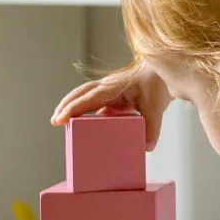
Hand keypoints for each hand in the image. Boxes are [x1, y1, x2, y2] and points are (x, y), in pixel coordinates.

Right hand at [51, 64, 171, 148]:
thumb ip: (152, 128)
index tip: (60, 119)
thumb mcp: (156, 108)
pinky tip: (85, 124)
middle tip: (55, 122)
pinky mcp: (113, 94)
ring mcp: (109, 89)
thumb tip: (146, 147)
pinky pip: (94, 101)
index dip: (73, 108)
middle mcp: (107, 86)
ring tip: (62, 122)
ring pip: (84, 96)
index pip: (88, 98)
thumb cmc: (157, 85)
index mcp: (113, 87)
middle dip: (65, 106)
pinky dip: (86, 110)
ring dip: (72, 106)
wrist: (164, 72)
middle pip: (79, 94)